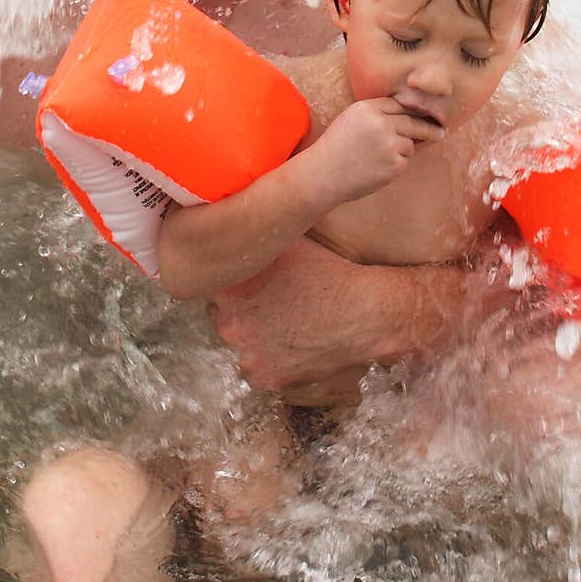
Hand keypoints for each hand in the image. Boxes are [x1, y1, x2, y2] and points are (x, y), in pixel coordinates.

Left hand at [207, 237, 460, 396]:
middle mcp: (227, 320)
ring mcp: (245, 352)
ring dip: (254, 332)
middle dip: (240, 305)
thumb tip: (237, 205)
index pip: (212, 279)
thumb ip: (258, 228)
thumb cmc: (332, 268)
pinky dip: (271, 357)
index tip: (247, 272)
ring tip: (284, 318)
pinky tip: (292, 339)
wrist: (368, 312)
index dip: (230, 275)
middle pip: (221, 312)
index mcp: (228, 283)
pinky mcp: (264, 376)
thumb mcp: (291, 238)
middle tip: (272, 296)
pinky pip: (259, 365)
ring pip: (239, 340)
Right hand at [305, 97, 443, 205]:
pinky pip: (405, 162)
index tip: (426, 114)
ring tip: (375, 158)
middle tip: (441, 132)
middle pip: (413, 122)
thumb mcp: (351, 120)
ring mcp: (389, 144)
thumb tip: (407, 116)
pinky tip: (376, 168)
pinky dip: (395, 165)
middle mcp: (381, 123)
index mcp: (368, 108)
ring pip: (410, 145)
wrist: (323, 175)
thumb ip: (376, 113)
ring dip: (401, 151)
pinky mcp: (394, 164)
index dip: (412, 111)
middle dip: (429, 128)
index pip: (399, 105)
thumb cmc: (335, 148)